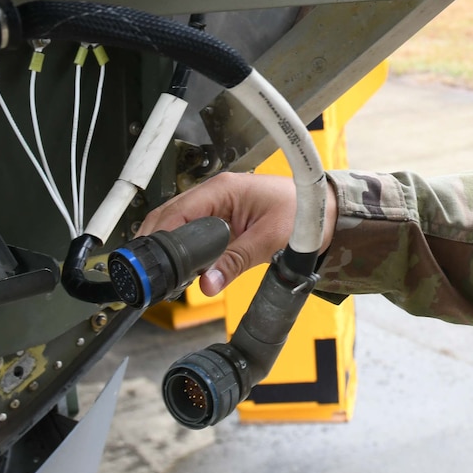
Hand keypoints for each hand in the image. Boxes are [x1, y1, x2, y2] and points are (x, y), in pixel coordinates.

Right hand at [136, 172, 336, 294]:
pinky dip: (183, 247)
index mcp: (224, 189)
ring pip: (179, 223)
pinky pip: (194, 230)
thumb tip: (207, 284)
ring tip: (161, 272)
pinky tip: (180, 266)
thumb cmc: (303, 213)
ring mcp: (217, 204)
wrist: (324, 211)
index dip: (159, 233)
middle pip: (171, 215)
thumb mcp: (269, 240)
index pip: (178, 209)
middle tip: (149, 271)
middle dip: (157, 241)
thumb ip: (236, 262)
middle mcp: (216, 193)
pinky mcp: (223, 218)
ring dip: (168, 244)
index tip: (148, 257)